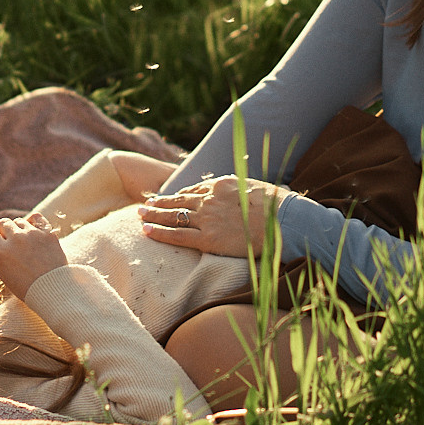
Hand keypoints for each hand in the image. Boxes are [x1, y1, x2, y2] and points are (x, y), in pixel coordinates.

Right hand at [0, 214, 67, 298]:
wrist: (52, 290)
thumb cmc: (25, 285)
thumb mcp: (3, 272)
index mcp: (2, 251)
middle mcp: (16, 239)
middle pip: (3, 223)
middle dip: (2, 230)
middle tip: (6, 240)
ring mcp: (33, 234)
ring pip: (19, 221)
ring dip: (18, 229)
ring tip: (23, 241)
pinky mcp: (48, 233)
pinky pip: (36, 218)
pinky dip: (32, 222)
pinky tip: (32, 229)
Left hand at [137, 177, 283, 257]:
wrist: (283, 222)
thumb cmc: (277, 207)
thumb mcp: (255, 188)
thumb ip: (240, 189)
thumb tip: (240, 191)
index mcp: (221, 186)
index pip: (194, 190)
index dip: (178, 195)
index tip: (169, 197)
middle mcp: (209, 200)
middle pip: (177, 201)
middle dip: (159, 203)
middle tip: (145, 205)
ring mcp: (207, 219)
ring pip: (172, 216)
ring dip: (153, 215)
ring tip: (140, 215)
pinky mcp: (207, 239)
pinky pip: (177, 235)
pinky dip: (159, 232)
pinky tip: (146, 231)